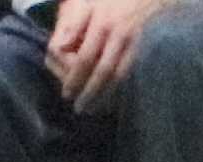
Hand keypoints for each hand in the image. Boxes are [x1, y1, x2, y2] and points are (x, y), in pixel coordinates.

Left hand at [47, 0, 172, 101]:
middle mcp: (118, 36)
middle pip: (102, 72)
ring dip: (105, 96)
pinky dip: (119, 89)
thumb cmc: (114, 1)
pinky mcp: (143, 51)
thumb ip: (74, 25)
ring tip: (94, 109)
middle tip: (80, 109)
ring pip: (118, 77)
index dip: (75, 78)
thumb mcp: (89, 4)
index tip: (67, 93)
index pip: (85, 58)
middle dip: (90, 93)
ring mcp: (133, 45)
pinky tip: (111, 99)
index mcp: (101, 24)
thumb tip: (59, 47)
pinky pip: (129, 74)